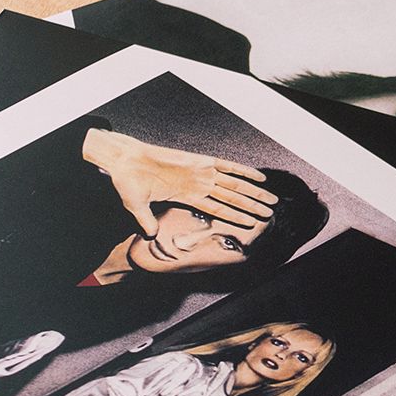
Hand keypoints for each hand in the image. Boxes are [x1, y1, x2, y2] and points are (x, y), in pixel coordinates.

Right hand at [82, 129, 277, 237]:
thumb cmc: (129, 183)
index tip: (252, 223)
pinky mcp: (199, 160)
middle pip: (233, 197)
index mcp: (188, 195)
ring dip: (254, 193)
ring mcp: (201, 172)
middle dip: (252, 205)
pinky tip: (259, 178)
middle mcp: (199, 183)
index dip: (236, 216)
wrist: (124, 160)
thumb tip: (149, 234)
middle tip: (270, 212)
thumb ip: (147, 221)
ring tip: (271, 201)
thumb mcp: (138, 208)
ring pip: (235, 185)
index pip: (219, 208)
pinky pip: (227, 166)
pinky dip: (244, 171)